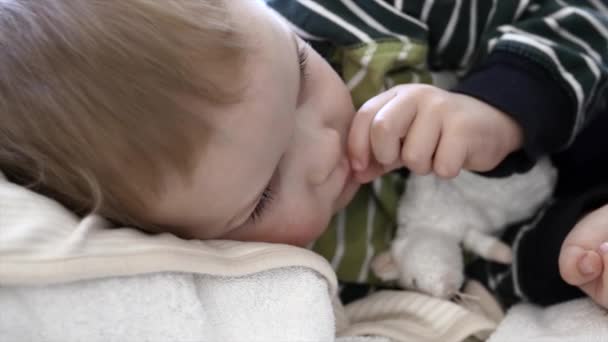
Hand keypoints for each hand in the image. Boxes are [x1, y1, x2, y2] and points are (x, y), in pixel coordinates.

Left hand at [348, 84, 522, 182]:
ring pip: (413, 156)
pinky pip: (441, 166)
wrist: (489, 123)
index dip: (356, 146)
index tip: (360, 168)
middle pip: (383, 129)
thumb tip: (356, 176)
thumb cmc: (437, 134)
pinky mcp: (464, 128)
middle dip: (386, 155)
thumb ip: (377, 156)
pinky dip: (445, 170)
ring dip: (422, 167)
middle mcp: (418, 95)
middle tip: (400, 160)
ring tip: (435, 155)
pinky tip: (453, 157)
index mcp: (397, 96)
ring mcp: (443, 109)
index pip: (364, 116)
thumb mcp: (403, 140)